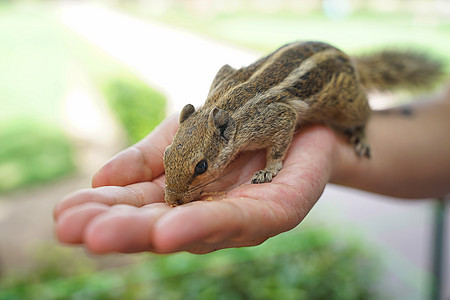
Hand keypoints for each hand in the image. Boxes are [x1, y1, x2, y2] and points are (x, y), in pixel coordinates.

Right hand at [54, 115, 338, 253]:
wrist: (303, 115)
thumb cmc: (240, 129)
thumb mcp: (184, 135)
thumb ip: (147, 159)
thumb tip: (99, 178)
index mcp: (185, 197)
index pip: (138, 207)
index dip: (103, 210)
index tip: (62, 215)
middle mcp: (210, 214)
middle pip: (159, 226)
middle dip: (115, 229)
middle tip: (70, 231)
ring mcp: (242, 219)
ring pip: (192, 230)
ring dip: (146, 233)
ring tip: (103, 236)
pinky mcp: (276, 212)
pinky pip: (238, 220)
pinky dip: (202, 224)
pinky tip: (168, 231)